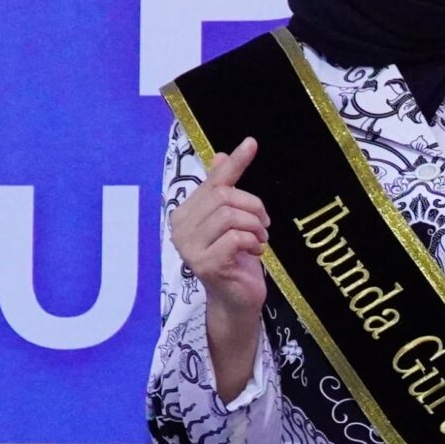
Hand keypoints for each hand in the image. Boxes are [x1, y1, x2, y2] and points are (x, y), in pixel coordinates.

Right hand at [170, 136, 266, 396]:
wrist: (237, 301)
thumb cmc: (236, 259)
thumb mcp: (233, 221)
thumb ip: (224, 190)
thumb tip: (222, 154)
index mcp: (185, 214)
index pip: (213, 181)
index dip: (234, 163)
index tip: (252, 142)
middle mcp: (180, 228)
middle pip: (225, 197)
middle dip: (254, 207)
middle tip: (264, 225)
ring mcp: (190, 247)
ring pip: (231, 215)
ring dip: (255, 227)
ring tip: (259, 240)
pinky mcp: (205, 264)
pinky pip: (236, 237)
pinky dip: (252, 241)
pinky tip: (254, 252)